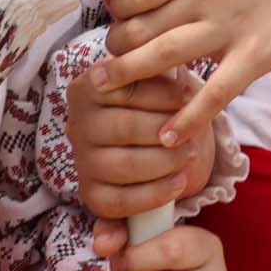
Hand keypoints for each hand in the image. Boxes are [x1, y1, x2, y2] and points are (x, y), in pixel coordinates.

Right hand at [67, 68, 216, 217]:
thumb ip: (163, 69)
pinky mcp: (90, 193)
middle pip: (124, 128)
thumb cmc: (157, 102)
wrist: (153, 137)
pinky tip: (179, 182)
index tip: (190, 96)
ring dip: (165, 162)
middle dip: (166, 130)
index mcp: (89, 86)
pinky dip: (156, 193)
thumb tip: (177, 69)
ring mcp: (82, 160)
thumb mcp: (159, 78)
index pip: (126, 87)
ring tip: (189, 154)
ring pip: (125, 165)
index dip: (163, 94)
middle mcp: (78, 123)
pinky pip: (122, 201)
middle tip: (193, 131)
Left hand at [97, 0, 270, 143]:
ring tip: (103, 89)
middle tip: (108, 63)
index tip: (115, 26)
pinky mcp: (254, 56)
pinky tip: (167, 137)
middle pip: (142, 23)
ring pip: (166, 53)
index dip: (116, 11)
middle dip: (117, 46)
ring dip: (129, 74)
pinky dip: (189, 117)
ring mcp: (230, 25)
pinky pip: (216, 91)